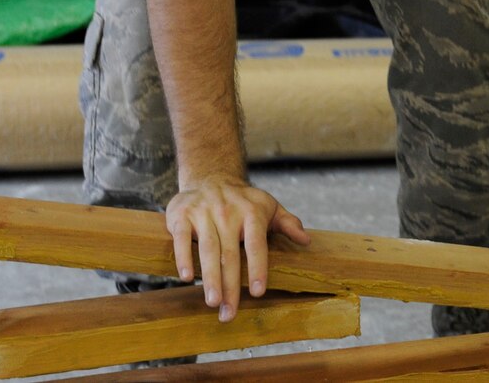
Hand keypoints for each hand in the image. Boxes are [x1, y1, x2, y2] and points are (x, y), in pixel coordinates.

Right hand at [164, 178, 310, 320]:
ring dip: (209, 277)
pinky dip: (183, 257)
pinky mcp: (182, 215)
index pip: (256, 244)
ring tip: (213, 302)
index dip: (257, 268)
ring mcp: (204, 213)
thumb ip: (288, 223)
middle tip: (229, 313)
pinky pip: (182, 238)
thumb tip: (306, 241)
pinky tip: (186, 277)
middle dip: (230, 286)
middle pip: (230, 254)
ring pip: (207, 249)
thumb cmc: (244, 201)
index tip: (257, 292)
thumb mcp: (269, 206)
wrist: (211, 176)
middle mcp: (228, 213)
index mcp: (252, 213)